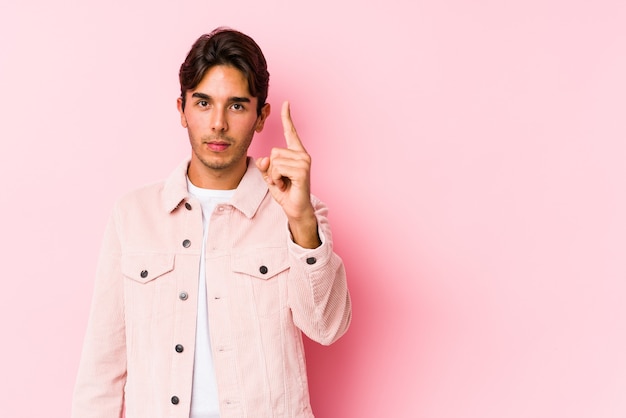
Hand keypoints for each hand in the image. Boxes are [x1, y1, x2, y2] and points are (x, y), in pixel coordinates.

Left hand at [256, 101, 319, 247]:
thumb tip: (263, 159)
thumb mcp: (270, 176)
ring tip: (284, 183)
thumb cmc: (285, 192)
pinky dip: (277, 179)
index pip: (291, 131)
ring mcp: (304, 161)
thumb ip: (264, 165)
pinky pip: (278, 168)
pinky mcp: (302, 170)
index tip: (286, 103)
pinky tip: (285, 185)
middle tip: (280, 179)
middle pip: (273, 152)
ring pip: (274, 161)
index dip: (287, 117)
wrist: (296, 208)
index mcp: (296, 153)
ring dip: (274, 175)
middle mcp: (302, 154)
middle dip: (271, 169)